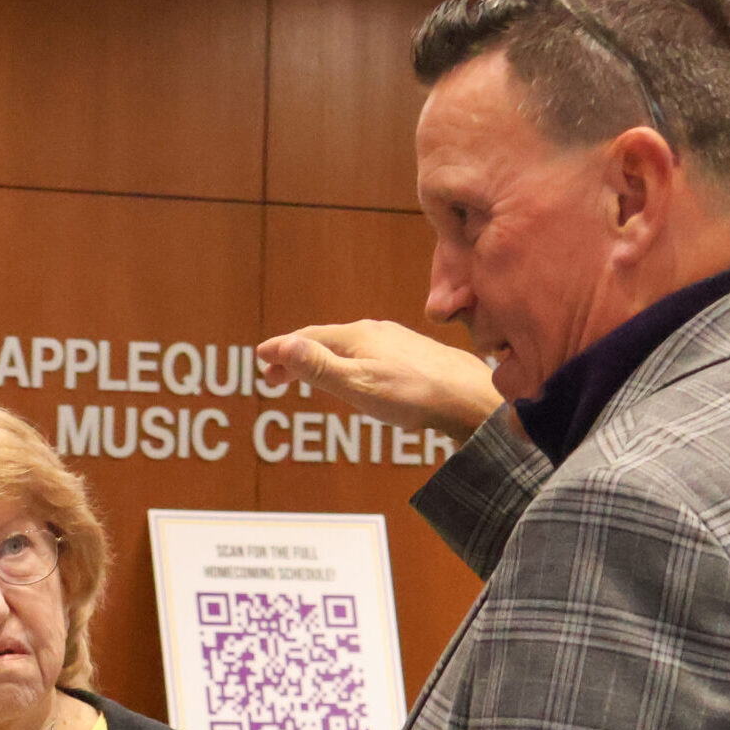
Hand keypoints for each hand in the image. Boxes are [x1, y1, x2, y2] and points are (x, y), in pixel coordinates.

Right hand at [257, 319, 502, 440]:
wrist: (468, 397)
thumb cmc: (413, 396)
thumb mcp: (357, 385)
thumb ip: (319, 367)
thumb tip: (282, 346)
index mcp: (356, 337)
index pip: (307, 339)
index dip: (281, 350)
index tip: (261, 359)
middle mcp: (374, 331)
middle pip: (325, 340)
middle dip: (296, 356)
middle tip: (274, 377)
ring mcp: (394, 341)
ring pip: (347, 346)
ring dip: (321, 359)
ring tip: (307, 375)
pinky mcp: (410, 354)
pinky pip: (366, 352)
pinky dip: (346, 361)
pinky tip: (353, 374)